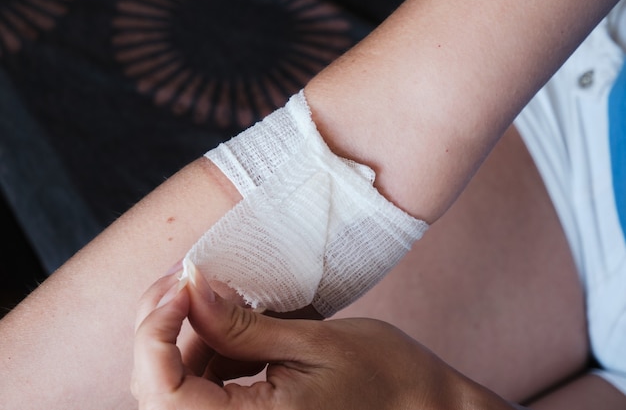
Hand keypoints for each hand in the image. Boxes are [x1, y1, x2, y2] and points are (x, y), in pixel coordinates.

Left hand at [132, 269, 516, 409]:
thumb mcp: (313, 342)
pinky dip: (209, 352)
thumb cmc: (384, 378)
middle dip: (164, 327)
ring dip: (187, 337)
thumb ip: (241, 325)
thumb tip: (190, 284)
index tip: (183, 283)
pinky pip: (203, 391)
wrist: (421, 407)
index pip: (162, 392)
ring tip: (218, 296)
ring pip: (177, 388)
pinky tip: (234, 325)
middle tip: (190, 278)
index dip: (155, 331)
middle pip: (158, 390)